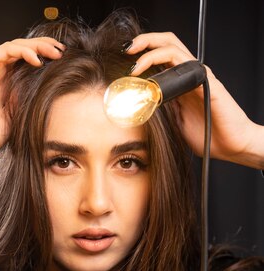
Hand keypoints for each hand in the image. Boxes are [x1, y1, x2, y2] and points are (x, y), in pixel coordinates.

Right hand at [0, 37, 65, 178]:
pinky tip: (37, 59)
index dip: (45, 60)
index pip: (26, 65)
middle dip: (44, 48)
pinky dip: (23, 51)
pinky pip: (6, 51)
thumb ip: (23, 108)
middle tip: (62, 51)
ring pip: (16, 47)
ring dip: (37, 46)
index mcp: (4, 85)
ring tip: (54, 52)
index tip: (62, 63)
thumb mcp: (13, 122)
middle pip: (23, 52)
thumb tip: (44, 99)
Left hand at [126, 32, 263, 168]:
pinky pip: (189, 67)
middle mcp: (189, 75)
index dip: (142, 53)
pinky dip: (170, 66)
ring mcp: (199, 77)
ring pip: (174, 49)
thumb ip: (159, 110)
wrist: (229, 145)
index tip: (123, 62)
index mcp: (180, 83)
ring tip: (135, 65)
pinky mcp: (208, 84)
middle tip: (127, 50)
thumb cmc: (206, 134)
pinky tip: (156, 78)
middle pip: (166, 43)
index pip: (160, 56)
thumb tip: (136, 106)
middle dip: (144, 42)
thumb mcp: (173, 122)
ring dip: (152, 51)